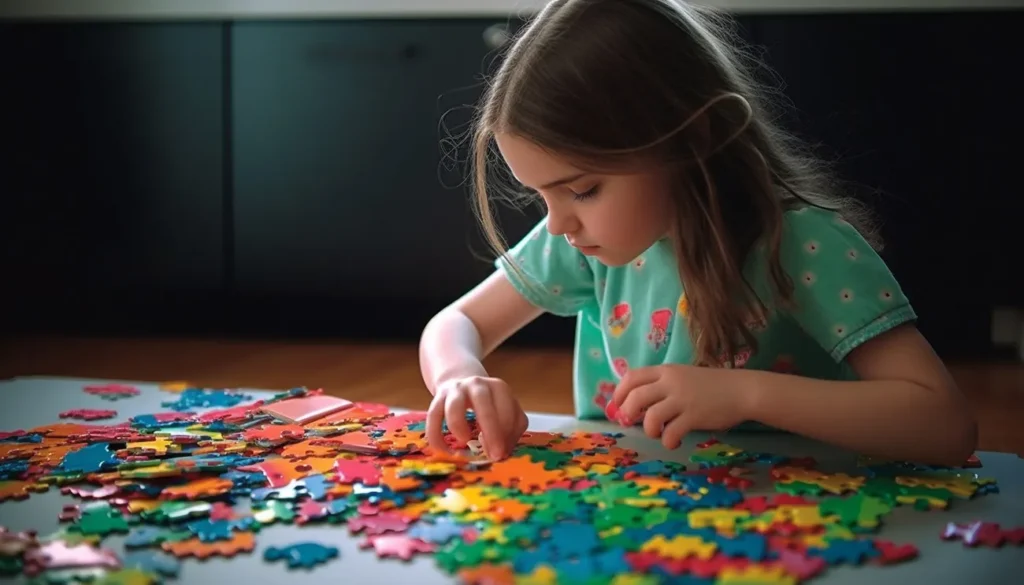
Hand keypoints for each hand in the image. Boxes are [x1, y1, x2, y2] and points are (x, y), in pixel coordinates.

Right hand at [426, 375, 527, 459]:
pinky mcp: (437, 398)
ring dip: (459, 427)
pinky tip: (444, 450)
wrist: (462, 384)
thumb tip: (503, 451)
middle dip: (491, 432)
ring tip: (465, 442)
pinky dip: (436, 436)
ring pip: (454, 406)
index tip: (502, 452)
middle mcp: (477, 385)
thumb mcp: (506, 411)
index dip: (506, 432)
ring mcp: (456, 390)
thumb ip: (511, 429)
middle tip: (493, 456)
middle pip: (483, 404)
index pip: (507, 408)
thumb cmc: (489, 405)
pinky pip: (433, 417)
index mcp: (499, 388)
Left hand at [611, 364, 753, 448]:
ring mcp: (683, 399)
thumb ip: (663, 386)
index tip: (618, 405)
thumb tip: (637, 404)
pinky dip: (668, 441)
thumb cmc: (712, 386)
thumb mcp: (684, 377)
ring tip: (657, 433)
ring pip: (650, 417)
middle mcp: (672, 382)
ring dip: (649, 430)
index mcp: (667, 371)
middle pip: (636, 397)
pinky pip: (670, 432)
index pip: (632, 377)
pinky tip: (674, 442)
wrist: (742, 391)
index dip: (619, 392)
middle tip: (632, 422)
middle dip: (627, 413)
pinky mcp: (694, 416)